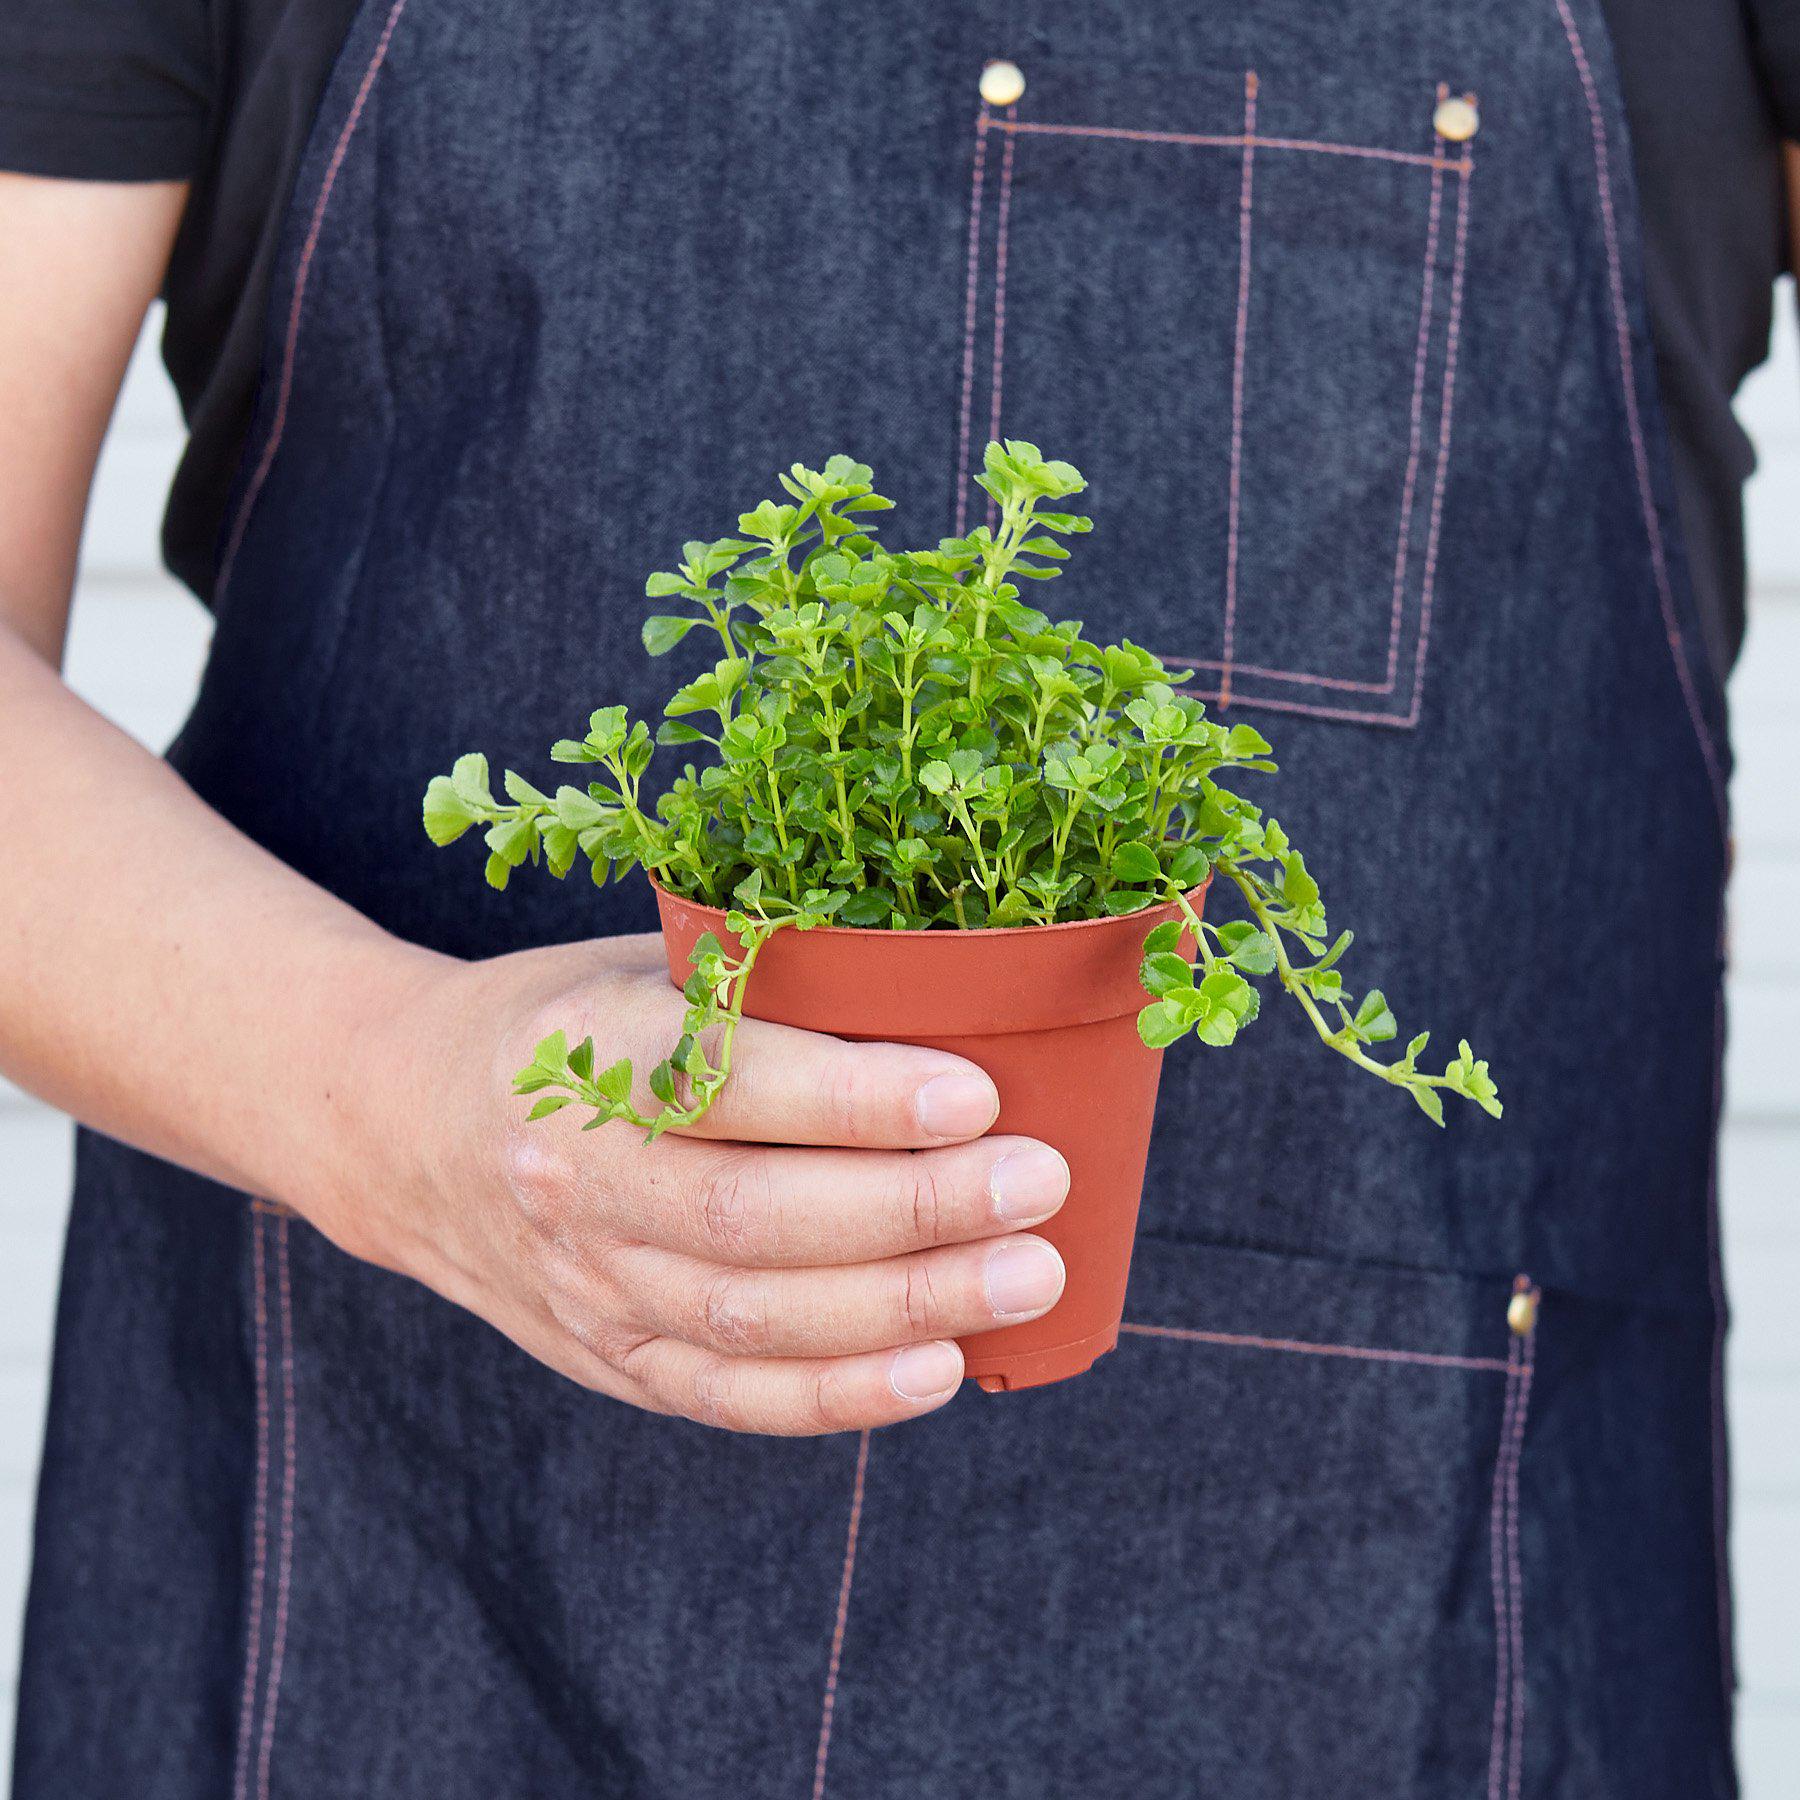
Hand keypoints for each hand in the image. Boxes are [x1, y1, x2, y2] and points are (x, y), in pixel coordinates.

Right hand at [327, 933, 1068, 1433]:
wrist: (402, 1123)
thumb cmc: (566, 1021)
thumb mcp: (639, 964)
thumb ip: (761, 986)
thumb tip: (952, 996)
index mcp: (583, 1055)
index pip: (722, 1084)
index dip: (852, 1097)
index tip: (974, 1093)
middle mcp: (574, 1181)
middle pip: (754, 1217)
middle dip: (914, 1210)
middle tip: (1037, 1183)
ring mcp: (587, 1284)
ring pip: (752, 1320)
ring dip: (904, 1307)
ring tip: (1027, 1276)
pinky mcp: (607, 1357)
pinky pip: (728, 1399)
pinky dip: (838, 1397)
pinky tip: (939, 1371)